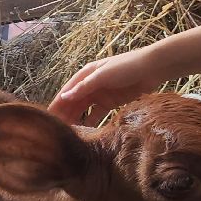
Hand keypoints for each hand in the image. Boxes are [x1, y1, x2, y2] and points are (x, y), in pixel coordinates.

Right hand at [48, 46, 169, 124]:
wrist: (152, 68)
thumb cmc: (126, 66)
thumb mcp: (103, 75)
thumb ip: (84, 87)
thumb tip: (64, 97)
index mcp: (85, 74)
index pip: (67, 92)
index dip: (57, 104)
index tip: (48, 118)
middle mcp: (90, 84)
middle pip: (74, 102)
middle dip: (65, 115)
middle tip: (56, 132)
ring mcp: (101, 94)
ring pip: (84, 109)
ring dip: (76, 120)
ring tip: (68, 134)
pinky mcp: (111, 102)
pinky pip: (97, 114)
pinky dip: (91, 122)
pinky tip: (85, 132)